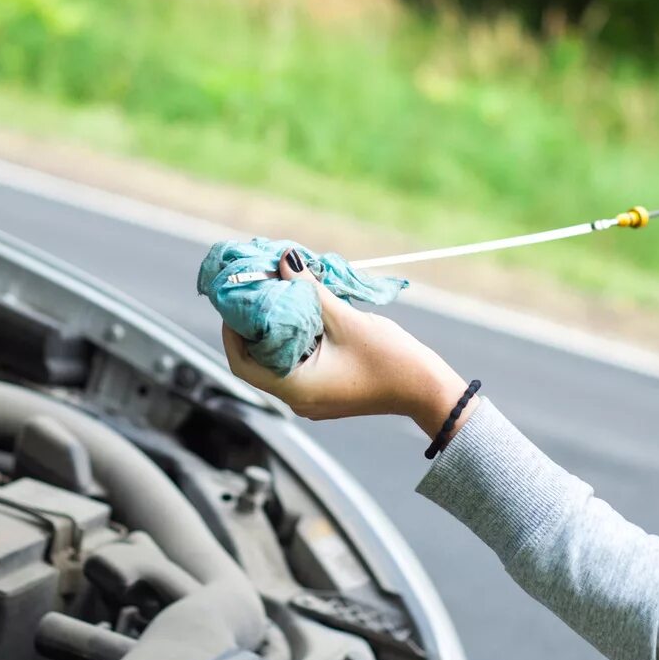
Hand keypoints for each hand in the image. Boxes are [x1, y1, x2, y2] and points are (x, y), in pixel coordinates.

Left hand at [220, 251, 470, 437]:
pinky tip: (303, 314)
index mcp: (296, 388)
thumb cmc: (391, 360)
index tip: (235, 302)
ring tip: (279, 297)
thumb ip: (310, 291)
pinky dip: (295, 340)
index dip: (231, 332)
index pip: (242, 364)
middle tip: (257, 292)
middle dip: (254, 326)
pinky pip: (298, 365)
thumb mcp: (346, 320)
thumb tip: (285, 260)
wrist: (427, 389)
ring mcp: (312, 398)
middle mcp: (298, 399)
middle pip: (258, 362)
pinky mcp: (326, 391)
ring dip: (276, 331)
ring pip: (278, 363)